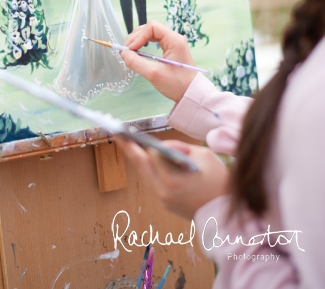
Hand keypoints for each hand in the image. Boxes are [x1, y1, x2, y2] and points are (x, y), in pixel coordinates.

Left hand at [114, 138, 229, 219]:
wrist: (228, 213)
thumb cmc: (219, 181)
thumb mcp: (204, 156)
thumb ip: (179, 148)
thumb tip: (161, 146)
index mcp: (174, 180)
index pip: (154, 155)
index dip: (150, 143)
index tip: (129, 131)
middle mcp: (164, 192)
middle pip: (141, 165)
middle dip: (128, 147)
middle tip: (116, 132)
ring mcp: (162, 199)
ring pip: (144, 174)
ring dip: (136, 158)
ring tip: (126, 142)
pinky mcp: (164, 203)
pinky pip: (152, 181)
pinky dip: (148, 168)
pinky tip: (142, 157)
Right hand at [120, 20, 196, 102]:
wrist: (191, 93)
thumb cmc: (177, 84)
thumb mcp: (153, 74)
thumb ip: (136, 62)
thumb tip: (123, 53)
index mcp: (174, 40)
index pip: (151, 27)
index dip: (138, 36)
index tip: (130, 49)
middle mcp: (174, 38)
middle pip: (150, 28)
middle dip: (136, 37)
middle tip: (126, 50)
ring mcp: (172, 43)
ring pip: (150, 34)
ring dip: (138, 40)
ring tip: (130, 51)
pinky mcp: (170, 50)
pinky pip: (154, 41)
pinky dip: (143, 45)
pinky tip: (137, 52)